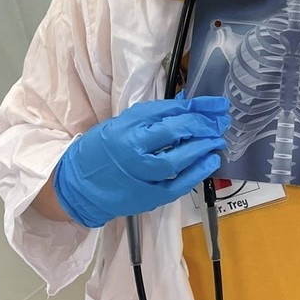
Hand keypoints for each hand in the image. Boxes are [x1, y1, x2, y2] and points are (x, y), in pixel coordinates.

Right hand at [52, 97, 229, 226]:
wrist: (78, 186)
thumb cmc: (101, 150)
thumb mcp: (123, 124)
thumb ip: (156, 115)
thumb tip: (187, 102)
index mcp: (125, 128)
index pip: (167, 113)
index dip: (196, 108)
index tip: (216, 105)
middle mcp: (132, 150)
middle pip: (173, 132)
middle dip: (202, 125)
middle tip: (220, 122)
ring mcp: (139, 176)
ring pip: (176, 160)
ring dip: (201, 148)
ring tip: (217, 140)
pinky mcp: (147, 197)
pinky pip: (176, 185)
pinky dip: (196, 173)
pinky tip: (210, 161)